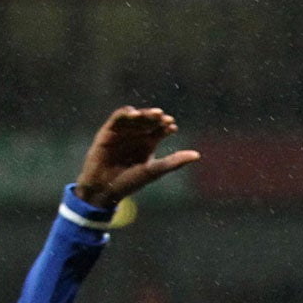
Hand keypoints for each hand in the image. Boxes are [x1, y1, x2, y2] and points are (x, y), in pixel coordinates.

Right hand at [74, 106, 201, 208]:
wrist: (104, 188)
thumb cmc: (130, 182)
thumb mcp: (154, 171)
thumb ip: (174, 162)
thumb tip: (197, 155)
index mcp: (148, 144)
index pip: (160, 130)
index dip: (166, 126)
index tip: (172, 127)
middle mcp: (137, 136)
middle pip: (149, 121)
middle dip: (157, 118)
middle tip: (164, 118)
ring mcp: (123, 132)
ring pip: (136, 118)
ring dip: (144, 114)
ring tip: (154, 115)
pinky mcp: (109, 130)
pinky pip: (118, 118)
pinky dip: (126, 114)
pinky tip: (134, 114)